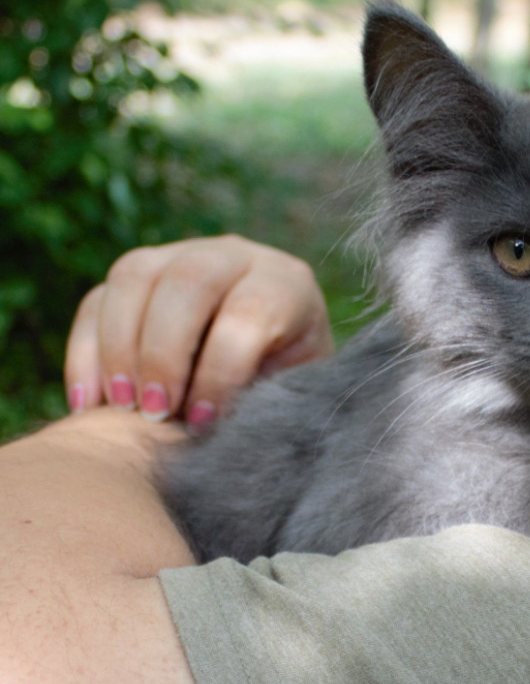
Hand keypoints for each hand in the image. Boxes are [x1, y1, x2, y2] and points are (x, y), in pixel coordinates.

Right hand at [65, 235, 334, 426]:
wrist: (269, 366)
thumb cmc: (285, 386)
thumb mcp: (290, 393)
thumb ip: (263, 403)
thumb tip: (207, 428)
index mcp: (285, 284)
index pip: (249, 313)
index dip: (220, 372)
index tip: (203, 422)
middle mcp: (234, 256)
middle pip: (189, 279)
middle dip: (164, 351)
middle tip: (156, 413)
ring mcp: (179, 255)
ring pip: (133, 276)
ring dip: (119, 347)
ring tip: (121, 408)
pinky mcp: (135, 277)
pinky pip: (96, 300)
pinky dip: (85, 352)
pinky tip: (88, 403)